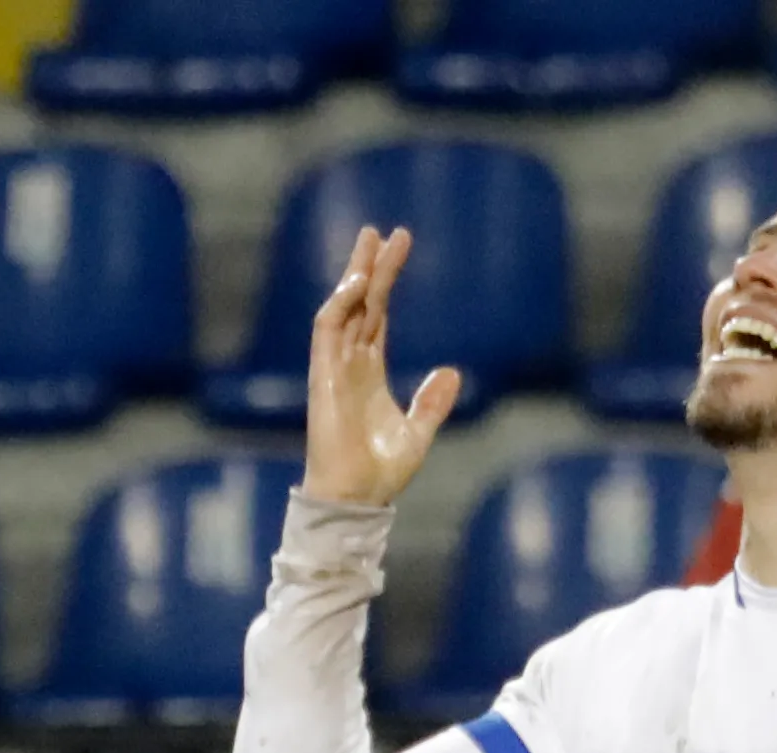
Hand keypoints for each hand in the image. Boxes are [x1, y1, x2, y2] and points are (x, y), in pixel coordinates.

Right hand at [302, 226, 463, 507]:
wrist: (358, 498)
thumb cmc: (380, 473)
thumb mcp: (418, 432)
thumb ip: (432, 402)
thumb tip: (453, 371)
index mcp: (369, 373)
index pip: (377, 316)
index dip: (386, 283)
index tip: (397, 248)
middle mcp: (349, 364)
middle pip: (359, 303)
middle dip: (370, 267)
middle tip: (382, 231)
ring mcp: (334, 368)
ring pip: (341, 308)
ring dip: (354, 276)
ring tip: (370, 243)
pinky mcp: (323, 376)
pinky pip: (326, 330)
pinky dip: (339, 304)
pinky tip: (357, 282)